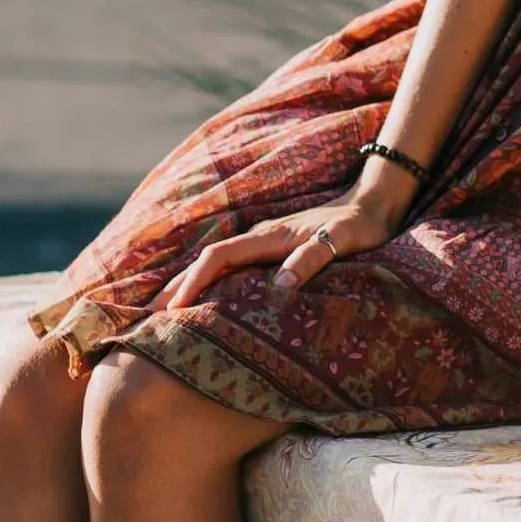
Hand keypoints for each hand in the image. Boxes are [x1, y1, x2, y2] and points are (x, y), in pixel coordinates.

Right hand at [163, 177, 402, 307]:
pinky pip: (230, 266)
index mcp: (267, 236)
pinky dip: (210, 281)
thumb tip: (280, 288)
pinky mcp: (271, 247)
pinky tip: (206, 298)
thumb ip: (310, 259)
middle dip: (177, 286)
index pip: (217, 258)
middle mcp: (258, 236)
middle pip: (206, 260)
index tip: (174, 309)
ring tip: (165, 311)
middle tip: (148, 317)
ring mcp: (263, 241)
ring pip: (215, 263)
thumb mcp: (339, 241)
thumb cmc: (357, 227)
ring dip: (189, 284)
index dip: (193, 282)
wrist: (372, 204)